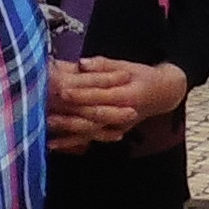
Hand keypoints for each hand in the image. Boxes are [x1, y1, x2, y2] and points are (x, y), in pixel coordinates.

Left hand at [47, 56, 187, 146]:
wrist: (162, 95)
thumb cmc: (141, 76)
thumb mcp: (126, 65)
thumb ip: (103, 65)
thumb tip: (81, 63)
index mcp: (127, 95)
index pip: (101, 96)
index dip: (82, 94)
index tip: (62, 91)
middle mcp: (123, 114)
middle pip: (93, 117)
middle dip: (70, 116)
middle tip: (47, 113)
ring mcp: (118, 127)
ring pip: (90, 132)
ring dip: (67, 133)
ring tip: (45, 128)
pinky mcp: (112, 133)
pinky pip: (90, 139)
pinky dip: (72, 143)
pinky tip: (53, 144)